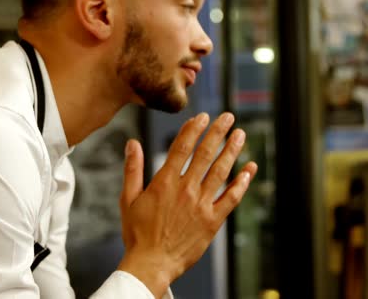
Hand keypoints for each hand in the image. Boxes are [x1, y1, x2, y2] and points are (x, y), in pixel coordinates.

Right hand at [117, 113, 257, 297]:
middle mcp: (186, 189)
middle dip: (218, 132)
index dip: (194, 129)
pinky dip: (242, 182)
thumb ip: (132, 169)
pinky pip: (232, 198)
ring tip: (240, 134)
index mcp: (164, 182)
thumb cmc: (137, 233)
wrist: (152, 263)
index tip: (203, 116)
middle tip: (228, 117)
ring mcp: (202, 204)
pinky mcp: (213, 220)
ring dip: (231, 151)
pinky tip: (249, 169)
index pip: (182, 147)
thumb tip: (133, 144)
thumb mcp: (128, 198)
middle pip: (205, 154)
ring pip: (221, 171)